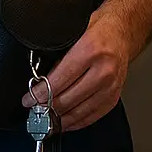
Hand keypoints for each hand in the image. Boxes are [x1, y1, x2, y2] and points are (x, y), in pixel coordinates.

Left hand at [21, 10, 131, 131]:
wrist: (122, 31)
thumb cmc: (98, 29)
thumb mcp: (74, 32)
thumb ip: (59, 53)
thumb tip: (39, 76)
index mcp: (90, 50)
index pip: (60, 80)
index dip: (41, 93)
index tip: (29, 100)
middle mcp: (103, 70)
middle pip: (69, 98)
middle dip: (48, 108)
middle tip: (34, 111)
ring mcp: (111, 85)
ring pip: (81, 111)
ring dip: (61, 118)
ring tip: (46, 121)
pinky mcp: (115, 94)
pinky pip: (95, 114)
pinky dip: (79, 121)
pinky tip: (67, 122)